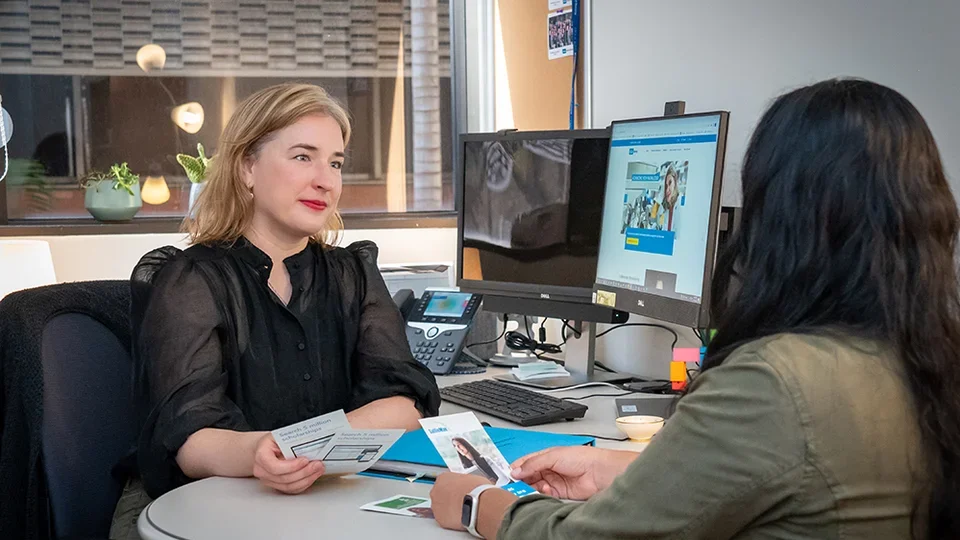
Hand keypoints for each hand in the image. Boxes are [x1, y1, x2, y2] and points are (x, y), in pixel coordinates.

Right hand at [252, 434, 324, 493]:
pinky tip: (312, 476)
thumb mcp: (280, 435)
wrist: (266, 448)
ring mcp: (268, 480)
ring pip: (289, 486)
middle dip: (304, 472)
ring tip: (318, 470)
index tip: (305, 460)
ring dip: (306, 479)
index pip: (274, 467)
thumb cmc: (273, 441)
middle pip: (284, 478)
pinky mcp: (276, 486)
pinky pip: (291, 489)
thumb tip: (310, 444)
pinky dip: (304, 483)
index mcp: (261, 456)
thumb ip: (292, 441)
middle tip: (317, 465)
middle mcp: (262, 471)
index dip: (291, 466)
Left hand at [430, 473, 490, 530]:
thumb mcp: (472, 478)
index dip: (453, 488)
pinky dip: (451, 520)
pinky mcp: (440, 519)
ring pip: (440, 508)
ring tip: (462, 510)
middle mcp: (436, 491)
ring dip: (449, 510)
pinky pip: (444, 520)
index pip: (444, 482)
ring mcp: (436, 506)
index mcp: (443, 478)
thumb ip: (464, 482)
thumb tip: (469, 485)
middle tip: (460, 501)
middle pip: (440, 495)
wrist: (477, 503)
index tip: (458, 491)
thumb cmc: (477, 489)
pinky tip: (461, 518)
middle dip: (449, 499)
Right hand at [510, 447, 637, 500]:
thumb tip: (516, 470)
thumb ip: (532, 464)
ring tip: (530, 487)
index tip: (508, 474)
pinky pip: (544, 495)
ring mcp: (553, 481)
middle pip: (528, 476)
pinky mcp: (559, 493)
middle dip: (521, 480)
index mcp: (545, 456)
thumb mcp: (552, 456)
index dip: (516, 468)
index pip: (525, 462)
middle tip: (515, 484)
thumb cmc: (582, 458)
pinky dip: (540, 494)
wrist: (599, 472)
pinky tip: (543, 490)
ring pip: (535, 486)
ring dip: (530, 488)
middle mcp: (548, 468)